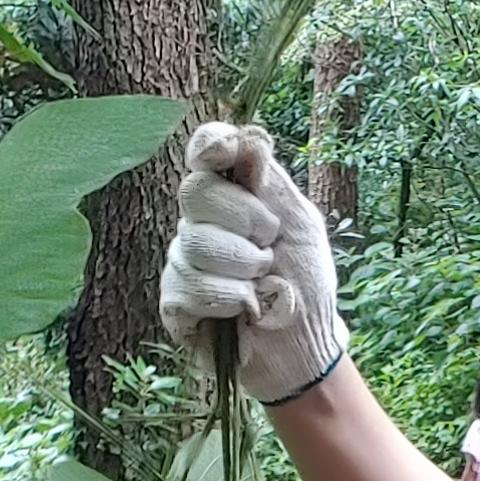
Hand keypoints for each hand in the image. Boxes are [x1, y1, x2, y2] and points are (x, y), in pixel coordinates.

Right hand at [161, 121, 344, 405]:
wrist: (304, 344)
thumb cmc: (305, 282)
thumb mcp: (301, 224)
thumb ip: (272, 183)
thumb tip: (250, 136)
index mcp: (229, 194)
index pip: (203, 153)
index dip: (209, 145)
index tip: (227, 150)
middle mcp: (197, 221)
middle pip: (196, 192)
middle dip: (246, 221)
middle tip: (270, 246)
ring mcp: (182, 260)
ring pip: (195, 244)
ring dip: (244, 268)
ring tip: (262, 284)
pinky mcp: (174, 301)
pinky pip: (191, 286)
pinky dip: (230, 299)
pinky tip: (243, 311)